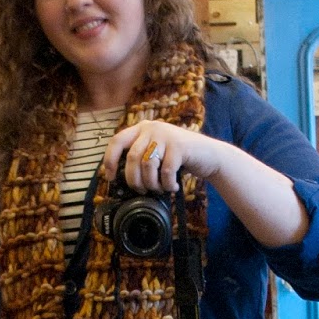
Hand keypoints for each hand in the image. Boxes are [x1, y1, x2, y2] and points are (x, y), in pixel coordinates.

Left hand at [102, 121, 223, 194]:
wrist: (209, 155)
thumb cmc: (179, 159)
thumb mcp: (156, 153)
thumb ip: (140, 157)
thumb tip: (118, 178)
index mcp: (142, 129)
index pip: (117, 141)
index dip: (109, 160)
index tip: (111, 178)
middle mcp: (152, 128)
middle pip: (132, 157)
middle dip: (134, 180)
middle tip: (142, 190)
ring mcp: (166, 135)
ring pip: (147, 165)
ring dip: (151, 184)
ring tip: (159, 189)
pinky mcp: (180, 146)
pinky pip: (165, 171)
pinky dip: (167, 184)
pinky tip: (172, 187)